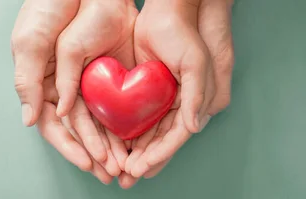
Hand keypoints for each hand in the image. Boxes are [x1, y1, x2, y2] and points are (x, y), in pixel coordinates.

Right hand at [10, 0, 137, 182]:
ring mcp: (87, 83)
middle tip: (112, 172)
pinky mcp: (109, 74)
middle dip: (95, 153)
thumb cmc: (45, 10)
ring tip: (126, 164)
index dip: (71, 146)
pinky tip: (136, 139)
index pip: (54, 126)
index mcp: (41, 85)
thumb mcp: (30, 43)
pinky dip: (125, 123)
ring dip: (111, 144)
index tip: (89, 162)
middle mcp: (64, 89)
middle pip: (79, 130)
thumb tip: (29, 120)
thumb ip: (29, 81)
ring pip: (100, 121)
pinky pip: (117, 104)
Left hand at [117, 0, 234, 187]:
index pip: (176, 136)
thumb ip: (196, 96)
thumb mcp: (195, 64)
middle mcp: (181, 105)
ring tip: (120, 169)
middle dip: (145, 160)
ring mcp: (163, 99)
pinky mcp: (146, 91)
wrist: (166, 12)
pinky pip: (137, 117)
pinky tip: (117, 145)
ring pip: (149, 133)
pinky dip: (129, 133)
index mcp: (196, 102)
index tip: (141, 169)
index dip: (160, 155)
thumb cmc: (184, 35)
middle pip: (162, 140)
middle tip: (126, 178)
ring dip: (136, 151)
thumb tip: (194, 128)